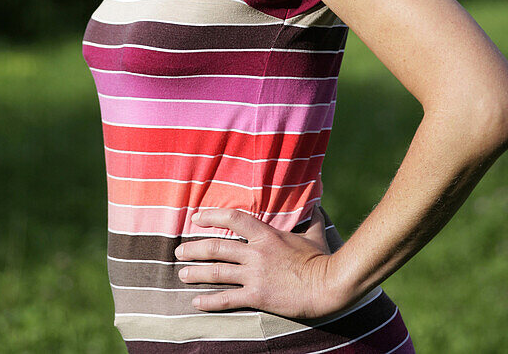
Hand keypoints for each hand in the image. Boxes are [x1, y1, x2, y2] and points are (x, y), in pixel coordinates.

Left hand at [174, 205, 345, 318]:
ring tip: (181, 273)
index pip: (233, 218)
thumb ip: (311, 220)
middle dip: (194, 249)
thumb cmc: (322, 259)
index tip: (196, 217)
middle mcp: (256, 253)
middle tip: (179, 251)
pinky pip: (227, 299)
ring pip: (217, 272)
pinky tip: (195, 302)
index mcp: (267, 234)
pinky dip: (209, 301)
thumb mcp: (315, 235)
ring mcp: (255, 275)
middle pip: (217, 247)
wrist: (327, 285)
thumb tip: (316, 207)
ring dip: (196, 272)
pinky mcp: (257, 297)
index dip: (212, 216)